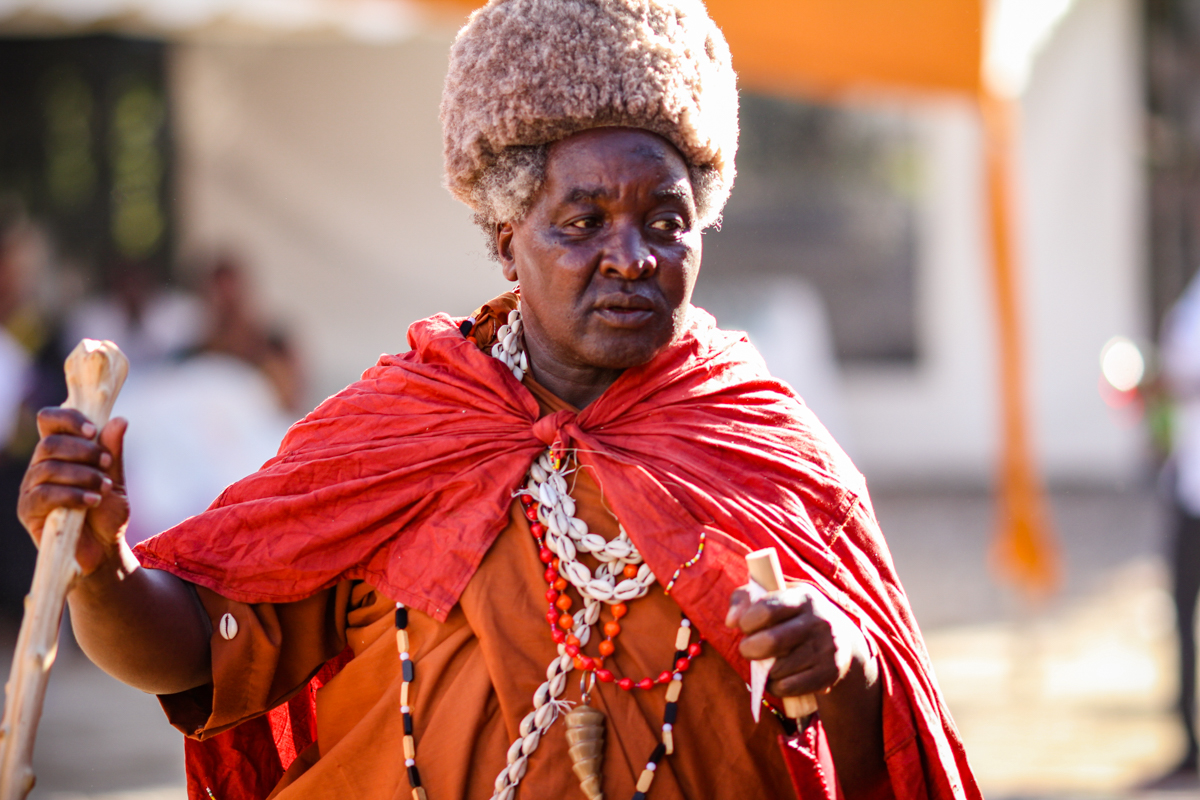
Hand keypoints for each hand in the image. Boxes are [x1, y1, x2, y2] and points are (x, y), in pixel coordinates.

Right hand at [18, 407, 129, 575]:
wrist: (104, 550)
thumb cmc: (107, 514)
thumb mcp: (116, 480)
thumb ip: (114, 453)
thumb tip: (119, 420)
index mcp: (60, 453)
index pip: (49, 421)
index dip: (68, 419)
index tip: (93, 430)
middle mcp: (40, 467)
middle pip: (49, 442)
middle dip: (83, 450)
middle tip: (106, 463)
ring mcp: (31, 489)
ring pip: (48, 468)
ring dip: (83, 474)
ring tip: (104, 487)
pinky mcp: (28, 511)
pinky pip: (44, 494)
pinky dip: (73, 494)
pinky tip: (93, 501)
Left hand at [726, 582, 871, 699]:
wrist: (841, 640)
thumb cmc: (793, 615)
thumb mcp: (774, 597)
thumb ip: (744, 599)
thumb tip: (731, 622)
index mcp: (803, 597)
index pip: (767, 610)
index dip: (747, 622)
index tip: (744, 627)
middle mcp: (819, 621)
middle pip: (772, 642)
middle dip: (749, 649)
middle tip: (747, 649)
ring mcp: (827, 648)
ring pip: (778, 668)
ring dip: (763, 670)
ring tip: (765, 662)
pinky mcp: (829, 673)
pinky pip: (788, 687)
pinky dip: (774, 686)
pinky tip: (776, 678)